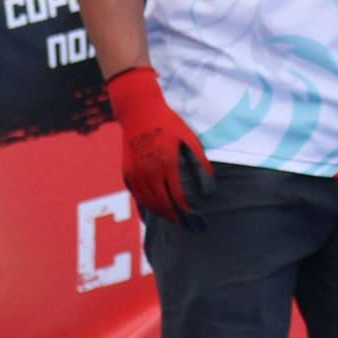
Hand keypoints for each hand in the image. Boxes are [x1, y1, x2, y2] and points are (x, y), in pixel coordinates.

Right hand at [105, 63, 211, 227]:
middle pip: (161, 203)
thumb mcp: (189, 139)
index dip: (185, 210)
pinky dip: (146, 204)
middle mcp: (150, 172)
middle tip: (183, 224)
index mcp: (167, 165)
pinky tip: (154, 208)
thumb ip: (199, 162)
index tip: (192, 217)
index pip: (176, 196)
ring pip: (148, 202)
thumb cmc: (168, 124)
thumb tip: (209, 182)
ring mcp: (137, 173)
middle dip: (173, 216)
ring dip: (160, 213)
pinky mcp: (128, 172)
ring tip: (170, 218)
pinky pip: (137, 194)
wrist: (139, 113)